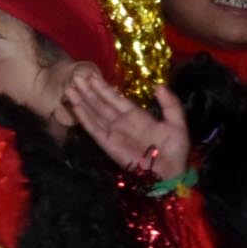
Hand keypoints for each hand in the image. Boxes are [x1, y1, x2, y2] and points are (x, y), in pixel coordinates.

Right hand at [59, 67, 191, 184]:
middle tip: (75, 76)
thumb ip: (169, 104)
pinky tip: (75, 105)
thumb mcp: (177, 122)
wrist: (170, 172)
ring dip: (81, 100)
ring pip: (93, 113)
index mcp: (136, 116)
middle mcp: (121, 122)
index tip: (91, 75)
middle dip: (88, 90)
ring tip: (69, 88)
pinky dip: (83, 116)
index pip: (115, 98)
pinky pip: (93, 128)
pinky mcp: (107, 143)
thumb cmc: (175, 149)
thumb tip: (158, 86)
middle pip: (100, 103)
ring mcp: (112, 132)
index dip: (103, 87)